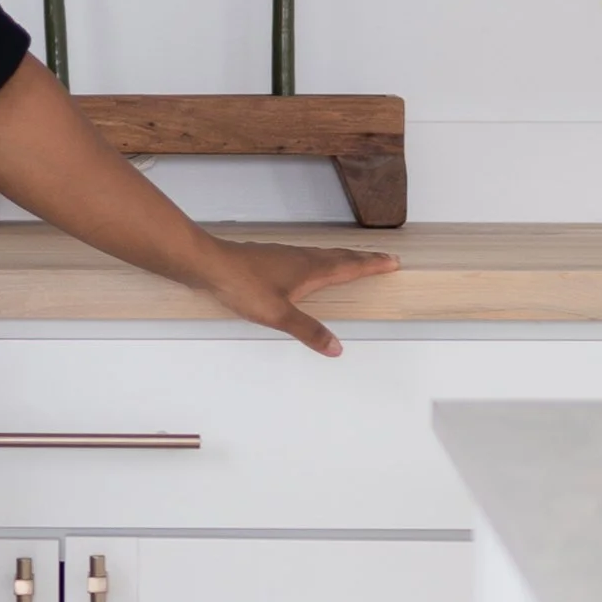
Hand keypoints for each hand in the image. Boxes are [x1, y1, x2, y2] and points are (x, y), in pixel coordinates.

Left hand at [187, 235, 400, 357]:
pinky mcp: (270, 258)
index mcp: (310, 270)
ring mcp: (285, 256)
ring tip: (352, 261)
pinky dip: (319, 260)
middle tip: (382, 259)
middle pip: (339, 257)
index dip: (372, 265)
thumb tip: (336, 347)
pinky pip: (305, 257)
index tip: (392, 261)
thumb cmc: (243, 285)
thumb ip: (308, 331)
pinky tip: (308, 268)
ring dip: (342, 258)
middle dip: (362, 259)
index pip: (349, 266)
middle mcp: (301, 258)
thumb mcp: (278, 315)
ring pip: (322, 255)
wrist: (210, 264)